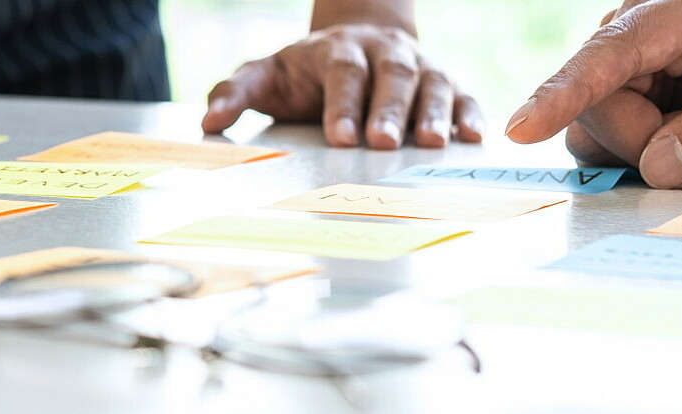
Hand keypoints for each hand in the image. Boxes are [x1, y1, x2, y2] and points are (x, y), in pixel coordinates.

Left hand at [202, 24, 484, 148]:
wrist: (355, 39)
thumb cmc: (304, 72)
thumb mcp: (266, 75)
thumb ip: (236, 93)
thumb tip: (208, 121)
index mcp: (339, 53)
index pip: (343, 74)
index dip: (343, 105)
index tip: (339, 138)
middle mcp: (385, 54)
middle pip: (392, 76)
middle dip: (390, 110)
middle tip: (384, 143)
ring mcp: (420, 66)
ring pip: (432, 84)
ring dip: (433, 114)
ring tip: (431, 145)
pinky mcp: (445, 83)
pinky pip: (463, 95)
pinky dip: (470, 114)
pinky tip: (472, 138)